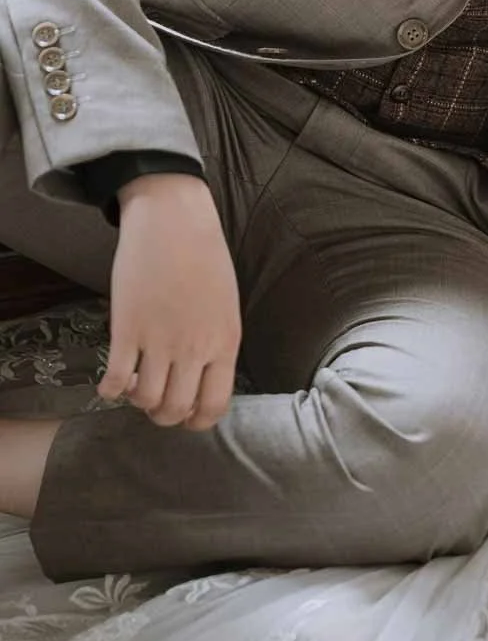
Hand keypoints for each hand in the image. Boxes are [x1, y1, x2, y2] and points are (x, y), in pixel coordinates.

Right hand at [99, 173, 241, 430]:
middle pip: (176, 410)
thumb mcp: (226, 303)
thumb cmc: (204, 255)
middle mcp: (194, 348)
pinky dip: (109, 390)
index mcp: (224, 342)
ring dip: (137, 401)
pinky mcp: (127, 329)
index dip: (198, 420)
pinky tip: (110, 383)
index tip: (187, 415)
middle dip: (164, 415)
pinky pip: (115, 380)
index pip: (215, 405)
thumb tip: (204, 376)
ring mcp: (159, 340)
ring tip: (134, 385)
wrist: (173, 219)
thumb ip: (217, 342)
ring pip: (146, 401)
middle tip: (155, 401)